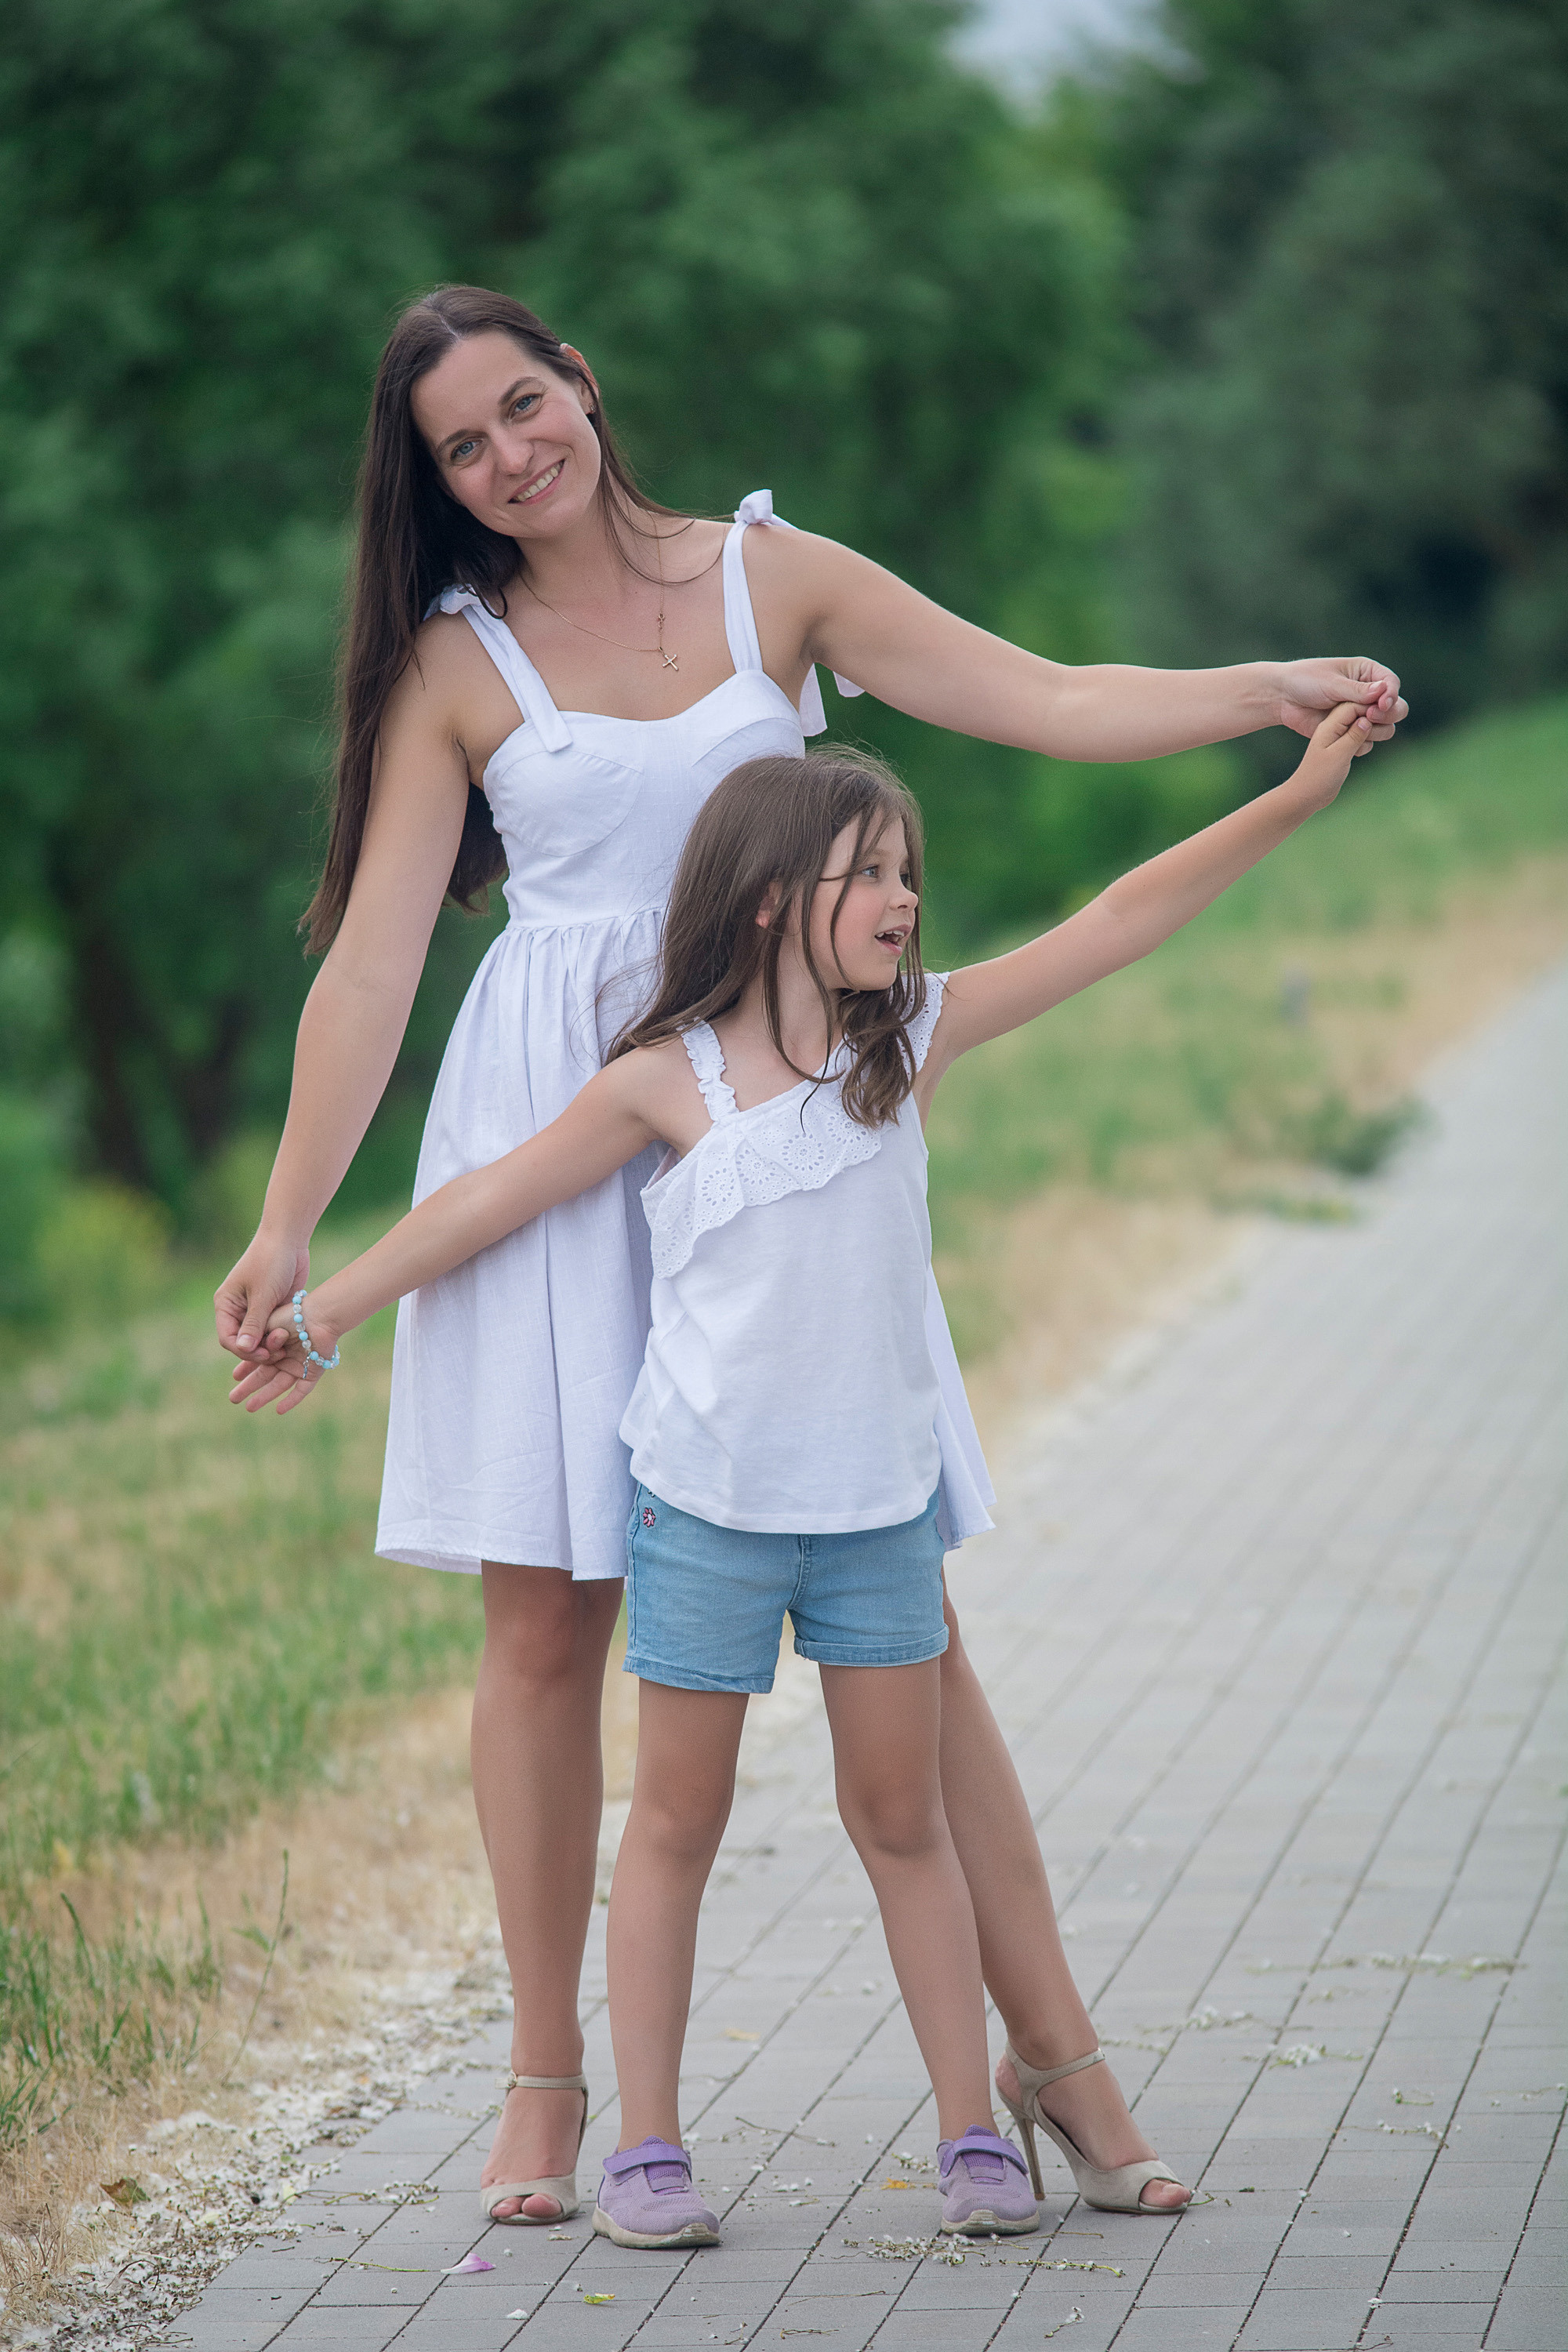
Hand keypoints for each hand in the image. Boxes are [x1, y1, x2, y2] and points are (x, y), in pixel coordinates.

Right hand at [215, 1230, 307, 1361]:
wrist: (289, 1240)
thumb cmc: (271, 1262)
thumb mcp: (262, 1295)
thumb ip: (254, 1324)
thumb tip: (242, 1350)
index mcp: (226, 1305)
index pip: (228, 1338)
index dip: (244, 1351)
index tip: (265, 1354)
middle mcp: (238, 1310)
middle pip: (244, 1342)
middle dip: (261, 1350)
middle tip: (280, 1352)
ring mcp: (256, 1311)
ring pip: (261, 1339)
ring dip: (272, 1345)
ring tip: (287, 1341)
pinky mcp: (272, 1309)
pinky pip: (273, 1331)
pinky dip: (281, 1337)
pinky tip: (293, 1339)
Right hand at [227, 1296, 339, 1415]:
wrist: (319, 1315)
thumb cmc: (290, 1315)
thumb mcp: (266, 1324)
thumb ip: (254, 1338)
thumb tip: (240, 1348)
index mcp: (274, 1341)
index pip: (256, 1359)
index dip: (245, 1368)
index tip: (235, 1377)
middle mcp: (285, 1354)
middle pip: (264, 1374)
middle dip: (248, 1387)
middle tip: (233, 1399)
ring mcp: (299, 1363)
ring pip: (279, 1384)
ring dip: (265, 1396)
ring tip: (249, 1407)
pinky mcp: (314, 1370)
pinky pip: (302, 1389)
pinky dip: (291, 1399)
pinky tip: (279, 1410)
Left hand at [1276, 657, 1404, 749]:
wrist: (1283, 698)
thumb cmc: (1306, 681)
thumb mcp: (1332, 683)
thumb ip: (1357, 690)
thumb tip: (1383, 691)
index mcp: (1367, 673)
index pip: (1391, 684)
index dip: (1391, 695)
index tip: (1381, 704)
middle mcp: (1368, 693)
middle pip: (1396, 707)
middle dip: (1388, 714)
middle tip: (1370, 715)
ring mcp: (1360, 713)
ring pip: (1386, 727)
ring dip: (1377, 730)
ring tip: (1358, 726)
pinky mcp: (1351, 730)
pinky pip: (1367, 741)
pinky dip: (1362, 742)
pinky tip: (1347, 739)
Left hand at [1285, 701, 1371, 811]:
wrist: (1303, 796)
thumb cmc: (1316, 776)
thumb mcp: (1336, 755)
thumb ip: (1353, 735)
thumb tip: (1368, 719)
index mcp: (1331, 722)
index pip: (1357, 704)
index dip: (1372, 706)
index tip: (1381, 714)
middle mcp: (1336, 725)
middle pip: (1363, 711)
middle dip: (1374, 720)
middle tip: (1371, 735)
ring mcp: (1339, 736)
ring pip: (1364, 725)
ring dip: (1371, 733)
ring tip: (1361, 747)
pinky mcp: (1343, 747)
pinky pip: (1361, 739)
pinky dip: (1365, 744)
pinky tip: (1358, 754)